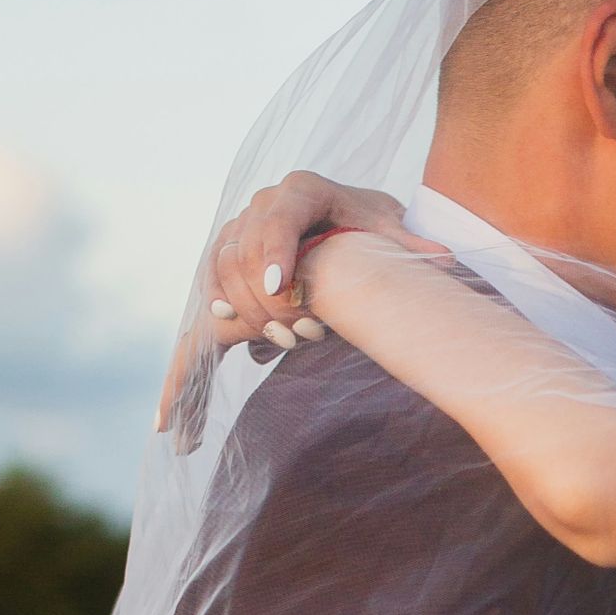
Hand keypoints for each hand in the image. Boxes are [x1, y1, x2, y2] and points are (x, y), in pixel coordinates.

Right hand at [155, 171, 447, 441]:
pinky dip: (184, 374)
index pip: (278, 218)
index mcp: (298, 191)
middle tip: (303, 336)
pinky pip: (196, 331)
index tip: (281, 285)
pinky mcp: (221, 286)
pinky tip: (172, 423)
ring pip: (218, 287)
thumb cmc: (368, 222)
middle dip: (270, 302)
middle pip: (243, 259)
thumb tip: (443, 259)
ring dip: (245, 322)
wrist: (342, 217)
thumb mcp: (389, 228)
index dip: (275, 251)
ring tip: (284, 347)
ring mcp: (231, 246)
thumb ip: (407, 246)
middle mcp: (255, 212)